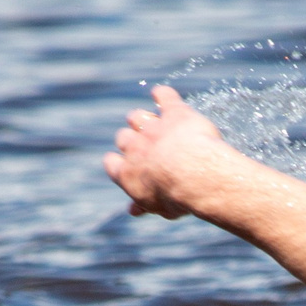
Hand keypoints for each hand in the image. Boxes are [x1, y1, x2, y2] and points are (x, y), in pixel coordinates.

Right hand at [102, 85, 238, 218]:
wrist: (195, 175)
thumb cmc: (177, 197)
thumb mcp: (158, 207)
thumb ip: (144, 204)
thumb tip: (133, 210)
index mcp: (125, 173)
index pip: (111, 163)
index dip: (118, 163)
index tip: (124, 164)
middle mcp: (134, 147)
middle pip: (123, 137)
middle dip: (131, 140)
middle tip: (142, 145)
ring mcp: (153, 127)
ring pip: (137, 117)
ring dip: (141, 119)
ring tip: (150, 123)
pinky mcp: (174, 113)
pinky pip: (164, 96)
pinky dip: (162, 94)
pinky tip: (161, 95)